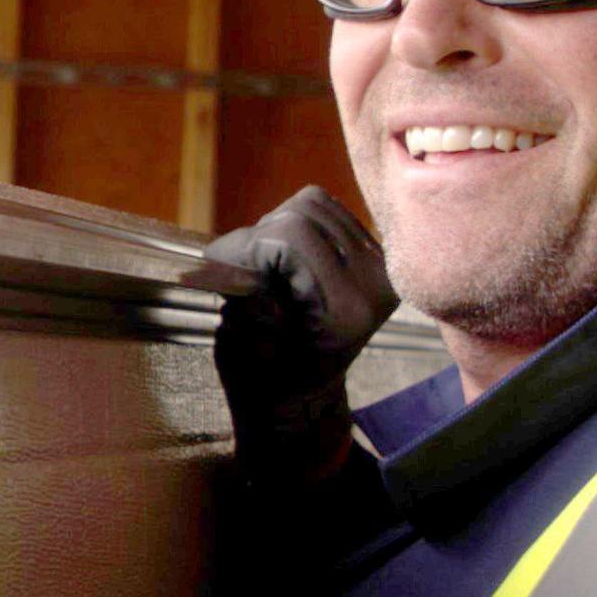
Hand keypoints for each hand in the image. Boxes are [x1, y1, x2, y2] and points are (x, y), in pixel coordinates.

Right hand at [208, 186, 394, 461]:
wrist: (307, 392)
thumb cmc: (269, 380)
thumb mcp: (246, 350)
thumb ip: (241, 299)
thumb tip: (222, 257)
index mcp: (346, 312)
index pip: (293, 238)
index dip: (246, 245)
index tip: (215, 262)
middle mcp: (375, 286)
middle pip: (304, 213)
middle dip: (260, 234)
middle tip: (237, 264)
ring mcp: (381, 269)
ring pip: (315, 204)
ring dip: (278, 224)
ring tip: (263, 260)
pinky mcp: (376, 257)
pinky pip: (330, 211)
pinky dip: (299, 222)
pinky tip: (286, 254)